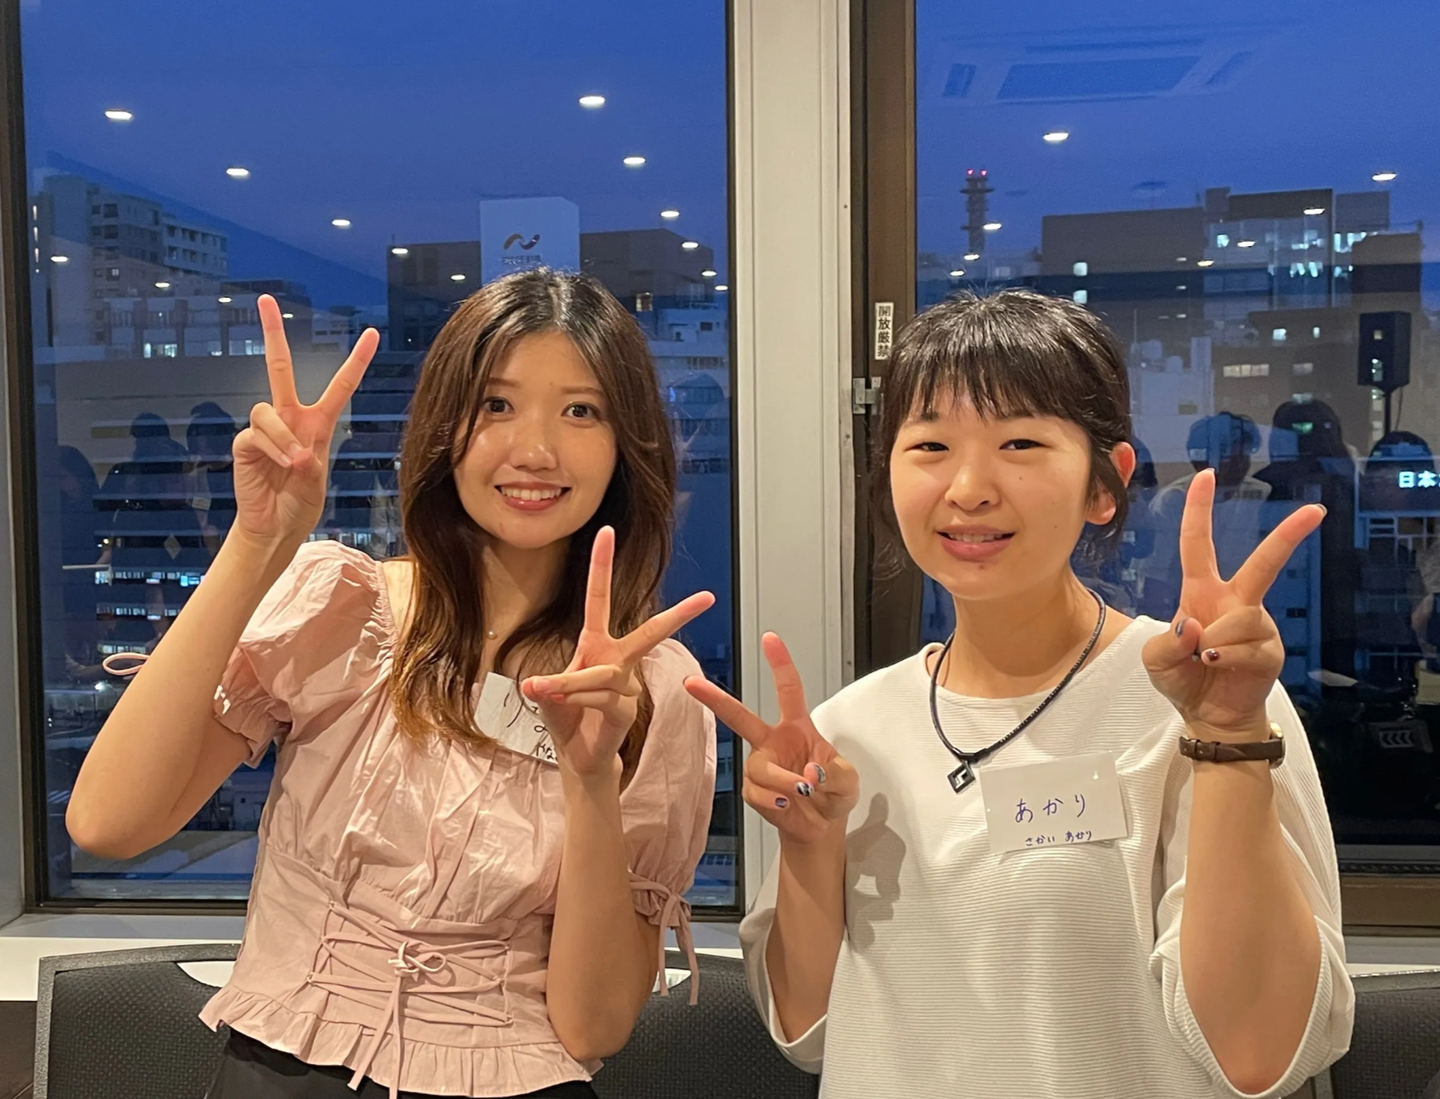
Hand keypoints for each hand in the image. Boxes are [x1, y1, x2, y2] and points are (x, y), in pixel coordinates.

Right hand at [230, 295, 378, 551]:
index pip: (340, 385)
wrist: (277, 526)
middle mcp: (289, 418)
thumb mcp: (317, 477)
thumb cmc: (300, 501)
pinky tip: (283, 464)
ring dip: (285, 437)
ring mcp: (264, 429)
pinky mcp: (245, 444)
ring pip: (267, 409)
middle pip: (278, 367)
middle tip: (265, 300)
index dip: (356, 360)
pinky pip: (256, 434)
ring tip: (297, 463)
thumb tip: (295, 451)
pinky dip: (273, 448)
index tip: (372, 333)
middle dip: (271, 333)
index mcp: (317, 422)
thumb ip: (309, 459)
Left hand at [522, 526, 713, 779]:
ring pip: (601, 673)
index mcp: (595, 644)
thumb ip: (547, 685)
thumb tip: (537, 683)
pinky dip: (576, 700)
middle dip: (680, 616)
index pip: (599, 597)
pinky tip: (566, 708)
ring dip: (570, 684)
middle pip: (650, 633)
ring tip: (544, 691)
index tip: (607, 531)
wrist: (578, 756)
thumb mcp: (546, 695)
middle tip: (708, 598)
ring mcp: (627, 684)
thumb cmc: (566, 717)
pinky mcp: (628, 708)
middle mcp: (616, 659)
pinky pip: (601, 696)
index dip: (602, 563)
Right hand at [684, 634, 857, 844]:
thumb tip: (809, 774)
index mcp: (797, 728)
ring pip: (761, 767)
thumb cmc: (833, 794)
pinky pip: (757, 792)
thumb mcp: (848, 781)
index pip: (789, 690)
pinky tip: (786, 804)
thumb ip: (835, 774)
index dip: (780, 663)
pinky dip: (775, 800)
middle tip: (691, 683)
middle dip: (715, 699)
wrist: (820, 827)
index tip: (769, 639)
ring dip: (784, 781)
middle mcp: (773, 742)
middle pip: (740, 717)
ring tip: (803, 792)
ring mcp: (761, 765)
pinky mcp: (753, 791)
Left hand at [1142, 469, 1324, 739]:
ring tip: (1206, 661)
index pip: (1198, 545)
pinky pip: (1247, 648)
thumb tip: (1197, 626)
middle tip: (1315, 511)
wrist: (1208, 715)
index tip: (1205, 476)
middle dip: (1288, 536)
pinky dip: (1226, 660)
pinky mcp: (1271, 651)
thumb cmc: (1182, 678)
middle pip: (1264, 563)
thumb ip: (1167, 641)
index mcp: (1202, 593)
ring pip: (1241, 619)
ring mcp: (1257, 625)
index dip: (1198, 511)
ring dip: (1214, 643)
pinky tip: (1219, 669)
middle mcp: (1235, 602)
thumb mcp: (1156, 659)